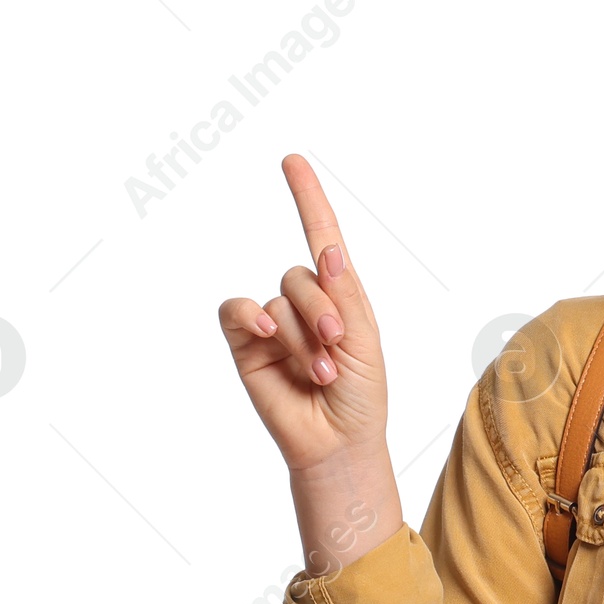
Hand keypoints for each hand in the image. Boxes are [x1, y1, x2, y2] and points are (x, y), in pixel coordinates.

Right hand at [218, 154, 387, 472]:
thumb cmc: (360, 395)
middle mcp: (304, 303)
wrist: (338, 442)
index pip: (321, 237)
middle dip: (323, 308)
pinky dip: (250, 316)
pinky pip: (237, 311)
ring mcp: (273, 323)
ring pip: (278, 299)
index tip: (292, 161)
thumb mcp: (365, 341)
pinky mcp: (245, 344)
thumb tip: (330, 249)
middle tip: (337, 344)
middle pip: (302, 274)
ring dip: (301, 334)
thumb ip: (345, 296)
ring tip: (321, 371)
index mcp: (340, 296)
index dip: (308, 199)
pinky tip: (265, 334)